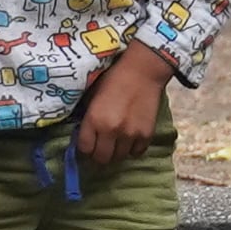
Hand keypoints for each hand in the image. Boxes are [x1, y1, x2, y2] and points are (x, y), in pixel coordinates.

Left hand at [72, 48, 173, 175]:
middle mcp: (111, 130)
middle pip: (102, 158)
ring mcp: (131, 134)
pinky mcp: (147, 134)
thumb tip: (83, 136)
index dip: (85, 148)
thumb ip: (88, 119)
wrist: (143, 71)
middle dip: (99, 155)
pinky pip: (137, 152)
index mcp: (94, 120)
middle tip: (101, 147)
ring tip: (117, 142)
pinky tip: (131, 139)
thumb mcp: (92, 98)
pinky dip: (133, 148)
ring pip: (119, 157)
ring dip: (116, 152)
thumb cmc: (113, 80)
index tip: (88, 145)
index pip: (84, 149)